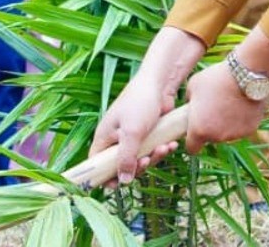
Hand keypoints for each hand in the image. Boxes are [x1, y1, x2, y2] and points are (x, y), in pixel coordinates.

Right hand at [89, 28, 203, 183]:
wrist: (160, 83)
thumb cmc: (140, 103)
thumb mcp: (132, 133)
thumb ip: (126, 158)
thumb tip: (124, 182)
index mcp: (104, 137)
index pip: (97, 163)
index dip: (104, 176)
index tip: (117, 185)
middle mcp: (116, 139)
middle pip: (121, 166)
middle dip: (138, 166)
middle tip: (148, 160)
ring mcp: (132, 137)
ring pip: (140, 159)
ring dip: (154, 157)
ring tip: (165, 148)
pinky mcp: (148, 135)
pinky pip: (152, 150)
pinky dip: (162, 149)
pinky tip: (171, 144)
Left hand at [182, 60, 268, 153]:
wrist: (247, 74)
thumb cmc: (216, 78)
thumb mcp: (193, 86)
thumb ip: (190, 102)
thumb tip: (192, 107)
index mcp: (199, 130)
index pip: (192, 148)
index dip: (192, 140)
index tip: (195, 130)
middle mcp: (217, 137)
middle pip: (211, 138)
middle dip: (211, 127)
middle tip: (214, 107)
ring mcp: (235, 135)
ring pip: (227, 133)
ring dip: (226, 123)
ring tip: (229, 102)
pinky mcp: (250, 129)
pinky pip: (242, 127)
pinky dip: (241, 119)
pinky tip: (242, 103)